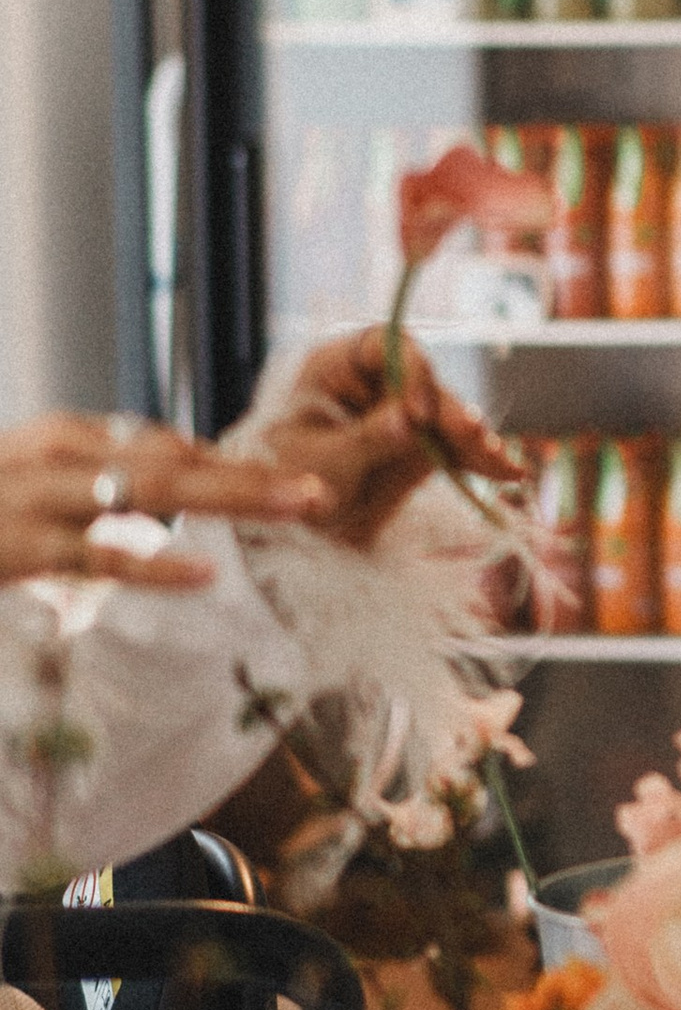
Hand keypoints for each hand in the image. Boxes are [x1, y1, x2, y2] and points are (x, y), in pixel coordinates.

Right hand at [0, 411, 327, 588]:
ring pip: (154, 491)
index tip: (284, 484)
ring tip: (298, 506)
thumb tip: (169, 467)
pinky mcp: (17, 547)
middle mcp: (55, 456)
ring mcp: (38, 499)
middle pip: (173, 461)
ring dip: (233, 498)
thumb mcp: (24, 481)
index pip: (155, 443)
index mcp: (57, 438)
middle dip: (251, 476)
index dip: (223, 464)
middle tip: (322, 489)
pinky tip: (203, 572)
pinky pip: (97, 554)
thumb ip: (87, 476)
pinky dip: (153, 560)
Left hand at [255, 331, 524, 551]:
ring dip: (474, 440)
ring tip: (499, 462)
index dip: (410, 372)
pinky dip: (479, 461)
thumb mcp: (316, 462)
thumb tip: (410, 421)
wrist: (287, 519)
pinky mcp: (422, 445)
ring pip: (448, 416)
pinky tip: (509, 471)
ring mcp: (404, 413)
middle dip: (452, 413)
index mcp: (338, 365)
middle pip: (426, 383)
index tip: (417, 415)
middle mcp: (377, 382)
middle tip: (473, 436)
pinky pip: (456, 447)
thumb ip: (365, 439)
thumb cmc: (282, 477)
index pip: (384, 346)